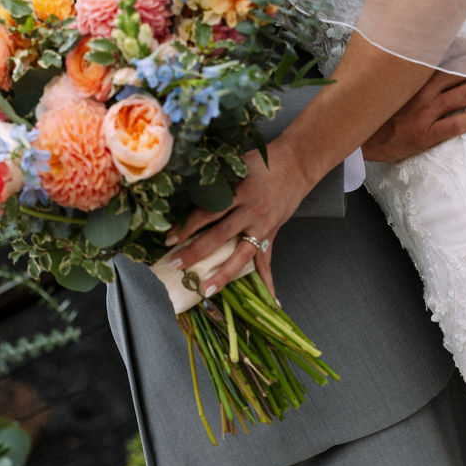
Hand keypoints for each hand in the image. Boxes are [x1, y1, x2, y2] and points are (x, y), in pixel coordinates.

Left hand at [166, 143, 311, 302]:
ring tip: (206, 290)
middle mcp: (250, 211)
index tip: (169, 238)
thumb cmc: (260, 163)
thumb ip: (216, 185)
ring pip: (241, 255)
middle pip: (219, 235)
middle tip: (175, 265)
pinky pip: (267, 261)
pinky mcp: (272, 234)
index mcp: (238, 192)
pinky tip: (270, 302)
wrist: (295, 164)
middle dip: (195, 252)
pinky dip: (268, 282)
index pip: (207, 212)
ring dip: (223, 274)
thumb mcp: (235, 167)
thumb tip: (186, 200)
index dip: (187, 225)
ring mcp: (262, 225)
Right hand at [363, 40, 465, 162]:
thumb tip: (416, 54)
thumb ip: (398, 68)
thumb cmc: (370, 109)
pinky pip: (457, 124)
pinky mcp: (426, 134)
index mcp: (408, 74)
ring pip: (461, 94)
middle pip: (457, 72)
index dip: (463, 48)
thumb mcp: (380, 81)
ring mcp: (424, 112)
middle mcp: (419, 90)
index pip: (442, 54)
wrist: (357, 139)